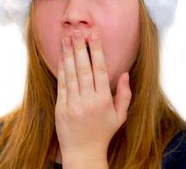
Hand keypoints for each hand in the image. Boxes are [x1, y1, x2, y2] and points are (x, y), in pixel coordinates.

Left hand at [55, 30, 131, 163]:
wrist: (83, 153)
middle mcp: (88, 101)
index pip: (100, 70)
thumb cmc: (103, 133)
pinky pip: (61, 85)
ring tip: (67, 38)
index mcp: (104, 101)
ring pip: (71, 74)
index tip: (94, 36)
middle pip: (84, 69)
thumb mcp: (120, 116)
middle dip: (80, 48)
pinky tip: (61, 57)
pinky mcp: (60, 108)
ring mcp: (73, 104)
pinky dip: (61, 69)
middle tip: (78, 31)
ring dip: (68, 54)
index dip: (96, 51)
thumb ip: (124, 94)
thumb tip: (124, 74)